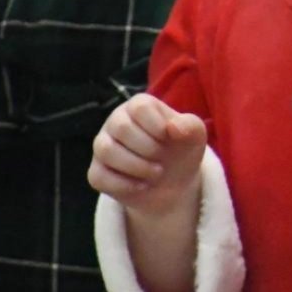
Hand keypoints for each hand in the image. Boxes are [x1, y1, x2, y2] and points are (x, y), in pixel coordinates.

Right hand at [89, 94, 207, 216]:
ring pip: (106, 150)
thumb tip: (173, 127)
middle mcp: (116, 121)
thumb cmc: (181, 150)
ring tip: (157, 172)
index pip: (140, 108)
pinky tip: (143, 185)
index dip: (158, 126)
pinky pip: (99, 176)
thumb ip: (190, 126)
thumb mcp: (194, 136)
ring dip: (138, 166)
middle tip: (163, 158)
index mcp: (139, 106)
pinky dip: (126, 185)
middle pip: (121, 128)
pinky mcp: (96, 171)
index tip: (170, 138)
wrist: (173, 183)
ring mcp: (102, 146)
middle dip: (149, 148)